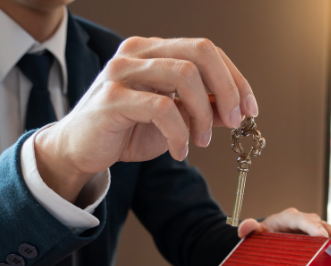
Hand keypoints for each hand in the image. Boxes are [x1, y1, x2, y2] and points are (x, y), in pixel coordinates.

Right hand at [35, 37, 257, 201]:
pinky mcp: (112, 98)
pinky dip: (180, 133)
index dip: (236, 79)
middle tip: (233, 122)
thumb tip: (238, 109)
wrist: (80, 150)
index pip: (207, 50)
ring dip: (203, 114)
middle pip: (200, 51)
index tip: (250, 110)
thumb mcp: (174, 119)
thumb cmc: (127, 131)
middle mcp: (138, 52)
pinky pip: (162, 108)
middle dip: (227, 89)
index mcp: (155, 50)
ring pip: (184, 76)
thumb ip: (203, 108)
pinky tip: (180, 150)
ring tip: (202, 141)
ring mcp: (123, 71)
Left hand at [237, 209, 330, 265]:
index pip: (305, 220)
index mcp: (293, 218)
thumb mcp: (256, 232)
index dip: (314, 227)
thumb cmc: (266, 235)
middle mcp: (310, 225)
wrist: (272, 239)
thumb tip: (246, 226)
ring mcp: (321, 237)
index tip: (322, 236)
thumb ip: (250, 228)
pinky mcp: (327, 250)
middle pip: (329, 230)